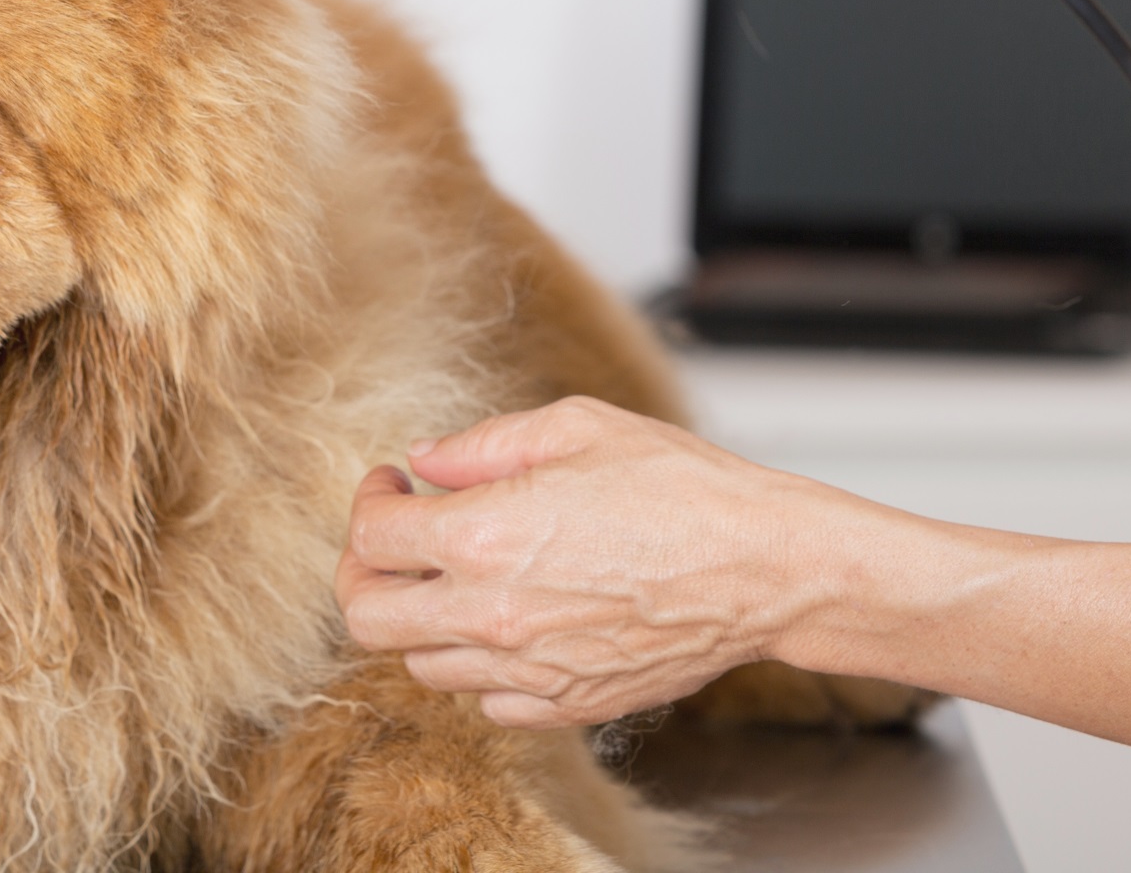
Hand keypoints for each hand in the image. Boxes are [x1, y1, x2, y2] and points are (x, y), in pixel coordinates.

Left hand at [335, 396, 830, 727]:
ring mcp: (528, 669)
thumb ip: (484, 443)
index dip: (371, 501)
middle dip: (368, 574)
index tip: (394, 484)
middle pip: (369, 618)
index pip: (371, 538)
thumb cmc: (683, 488)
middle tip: (398, 541)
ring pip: (422, 664)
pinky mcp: (566, 703)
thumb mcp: (576, 427)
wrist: (762, 566)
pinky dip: (479, 664)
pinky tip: (510, 619)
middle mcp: (492, 613)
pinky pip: (484, 700)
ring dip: (424, 618)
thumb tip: (425, 458)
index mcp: (484, 536)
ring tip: (462, 575)